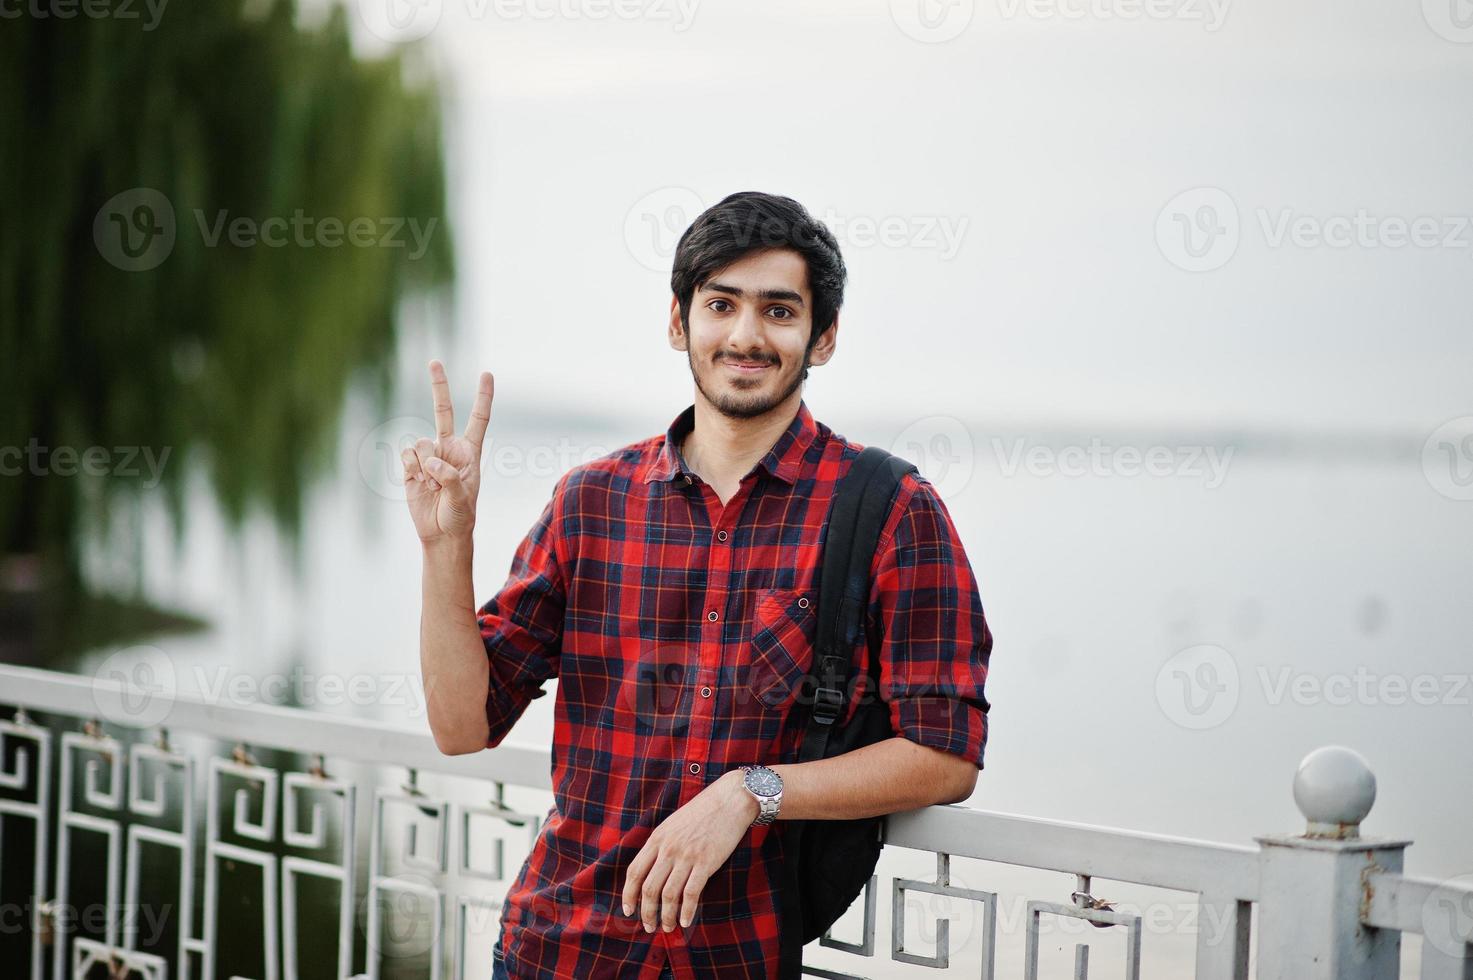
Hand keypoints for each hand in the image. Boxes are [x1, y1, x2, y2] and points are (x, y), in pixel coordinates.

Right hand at [402, 360, 493, 544]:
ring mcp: (428, 455)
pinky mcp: (410, 466)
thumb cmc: (459, 516)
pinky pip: (406, 455)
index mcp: (469, 451)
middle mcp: (448, 448)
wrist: (440, 533)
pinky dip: (411, 468)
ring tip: (433, 485)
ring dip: (425, 464)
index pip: (478, 418)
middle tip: (434, 361)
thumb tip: (430, 460)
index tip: (486, 374)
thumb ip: (451, 476)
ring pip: (421, 442)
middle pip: (442, 410)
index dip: (483, 397)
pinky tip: (418, 482)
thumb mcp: (463, 498)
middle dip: (438, 385)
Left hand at [620, 772, 758, 933]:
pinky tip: (685, 921)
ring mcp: (687, 856)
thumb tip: (651, 869)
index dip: (629, 895)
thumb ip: (661, 844)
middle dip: (646, 912)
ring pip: (668, 895)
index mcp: (657, 838)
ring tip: (667, 928)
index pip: (635, 872)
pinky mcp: (706, 863)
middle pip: (649, 888)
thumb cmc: (702, 812)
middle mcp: (668, 849)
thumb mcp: (672, 824)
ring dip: (666, 916)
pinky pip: (691, 893)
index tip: (628, 910)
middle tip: (650, 927)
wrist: (729, 800)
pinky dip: (686, 911)